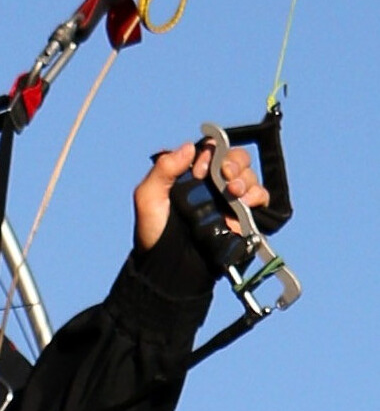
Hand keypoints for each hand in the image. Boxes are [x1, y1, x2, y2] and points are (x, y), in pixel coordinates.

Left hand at [133, 140, 270, 250]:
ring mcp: (229, 199)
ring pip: (249, 176)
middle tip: (225, 175)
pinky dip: (258, 196)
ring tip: (233, 192)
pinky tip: (245, 203)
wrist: (171, 263)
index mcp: (189, 173)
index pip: (210, 150)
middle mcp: (212, 183)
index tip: (199, 170)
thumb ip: (163, 169)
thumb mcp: (148, 197)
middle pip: (235, 159)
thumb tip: (189, 146)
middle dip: (234, 162)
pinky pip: (261, 197)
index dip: (210, 153)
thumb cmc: (154, 230)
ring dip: (245, 179)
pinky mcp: (244, 216)